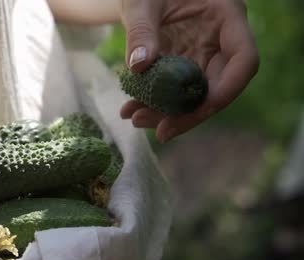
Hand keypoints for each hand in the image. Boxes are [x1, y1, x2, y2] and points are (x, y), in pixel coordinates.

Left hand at [119, 0, 258, 142]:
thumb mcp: (141, 2)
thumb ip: (141, 30)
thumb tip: (138, 67)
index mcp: (226, 16)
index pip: (244, 59)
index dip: (227, 89)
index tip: (200, 110)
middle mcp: (220, 40)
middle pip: (217, 86)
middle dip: (188, 112)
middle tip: (158, 130)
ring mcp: (202, 55)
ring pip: (193, 95)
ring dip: (167, 113)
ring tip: (134, 118)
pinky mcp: (183, 65)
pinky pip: (173, 91)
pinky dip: (154, 103)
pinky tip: (130, 110)